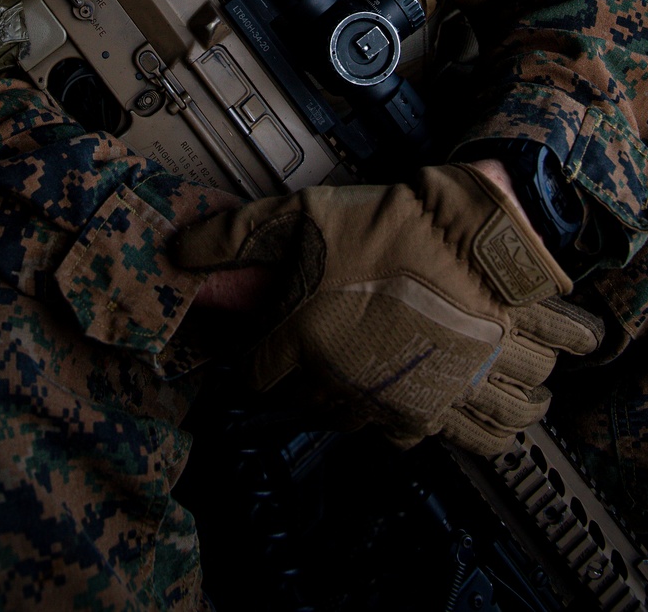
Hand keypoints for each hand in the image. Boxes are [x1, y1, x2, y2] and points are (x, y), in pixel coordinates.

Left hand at [173, 165, 602, 453]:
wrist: (470, 235)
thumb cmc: (387, 224)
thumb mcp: (300, 214)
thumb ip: (233, 236)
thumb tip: (177, 249)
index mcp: (305, 341)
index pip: (259, 373)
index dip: (262, 353)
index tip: (273, 340)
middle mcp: (349, 384)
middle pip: (318, 404)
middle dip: (321, 379)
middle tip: (338, 343)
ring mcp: (404, 401)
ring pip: (378, 424)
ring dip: (380, 404)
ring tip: (390, 372)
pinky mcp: (454, 404)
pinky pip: (449, 433)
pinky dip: (455, 425)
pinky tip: (450, 398)